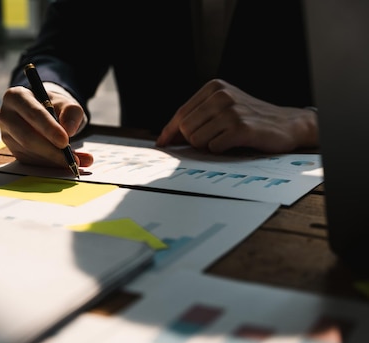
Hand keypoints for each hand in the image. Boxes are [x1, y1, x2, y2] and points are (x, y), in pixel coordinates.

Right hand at [0, 86, 93, 167]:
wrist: (43, 113)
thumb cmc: (53, 106)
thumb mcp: (66, 103)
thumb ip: (71, 113)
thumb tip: (69, 130)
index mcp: (16, 96)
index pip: (32, 113)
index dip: (49, 128)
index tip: (65, 141)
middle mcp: (5, 115)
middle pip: (27, 136)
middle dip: (51, 150)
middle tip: (71, 158)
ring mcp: (6, 134)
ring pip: (28, 151)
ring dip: (52, 159)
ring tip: (75, 161)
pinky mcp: (11, 149)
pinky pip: (29, 160)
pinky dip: (48, 164)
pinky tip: (63, 162)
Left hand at [156, 79, 317, 153]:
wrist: (287, 124)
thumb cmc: (250, 118)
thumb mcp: (222, 108)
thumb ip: (197, 117)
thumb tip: (167, 136)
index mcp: (213, 87)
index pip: (181, 114)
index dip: (170, 132)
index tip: (162, 143)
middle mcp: (221, 96)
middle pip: (185, 129)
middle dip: (194, 140)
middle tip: (214, 138)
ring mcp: (231, 111)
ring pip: (196, 140)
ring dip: (208, 145)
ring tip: (225, 138)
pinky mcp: (240, 128)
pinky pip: (213, 147)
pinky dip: (221, 149)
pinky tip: (234, 142)